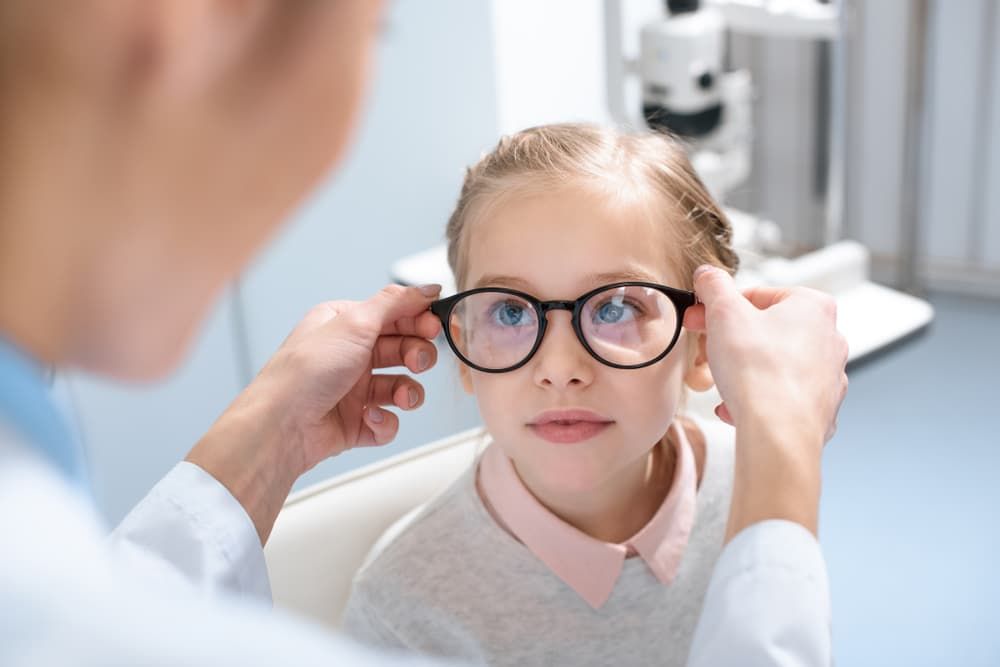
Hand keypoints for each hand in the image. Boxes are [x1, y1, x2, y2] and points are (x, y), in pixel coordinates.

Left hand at [260, 283, 443, 469]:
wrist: (280, 427)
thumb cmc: (305, 372)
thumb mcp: (354, 323)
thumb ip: (396, 302)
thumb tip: (426, 288)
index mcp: (345, 325)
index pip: (393, 315)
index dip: (418, 320)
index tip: (434, 326)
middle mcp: (349, 355)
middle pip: (402, 349)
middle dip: (416, 355)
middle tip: (417, 361)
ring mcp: (353, 390)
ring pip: (401, 387)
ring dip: (407, 392)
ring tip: (400, 397)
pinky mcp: (356, 422)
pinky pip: (388, 421)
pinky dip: (385, 421)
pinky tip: (370, 417)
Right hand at [683, 265, 847, 539]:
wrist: (779, 432)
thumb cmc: (758, 371)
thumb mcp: (723, 313)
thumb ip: (713, 285)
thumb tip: (707, 274)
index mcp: (813, 306)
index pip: (757, 295)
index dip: (718, 308)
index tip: (699, 320)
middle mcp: (830, 338)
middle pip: (766, 330)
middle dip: (729, 342)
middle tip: (703, 353)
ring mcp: (829, 375)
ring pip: (774, 365)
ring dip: (741, 372)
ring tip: (719, 384)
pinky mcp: (822, 408)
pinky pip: (782, 397)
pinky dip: (757, 399)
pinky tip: (734, 408)